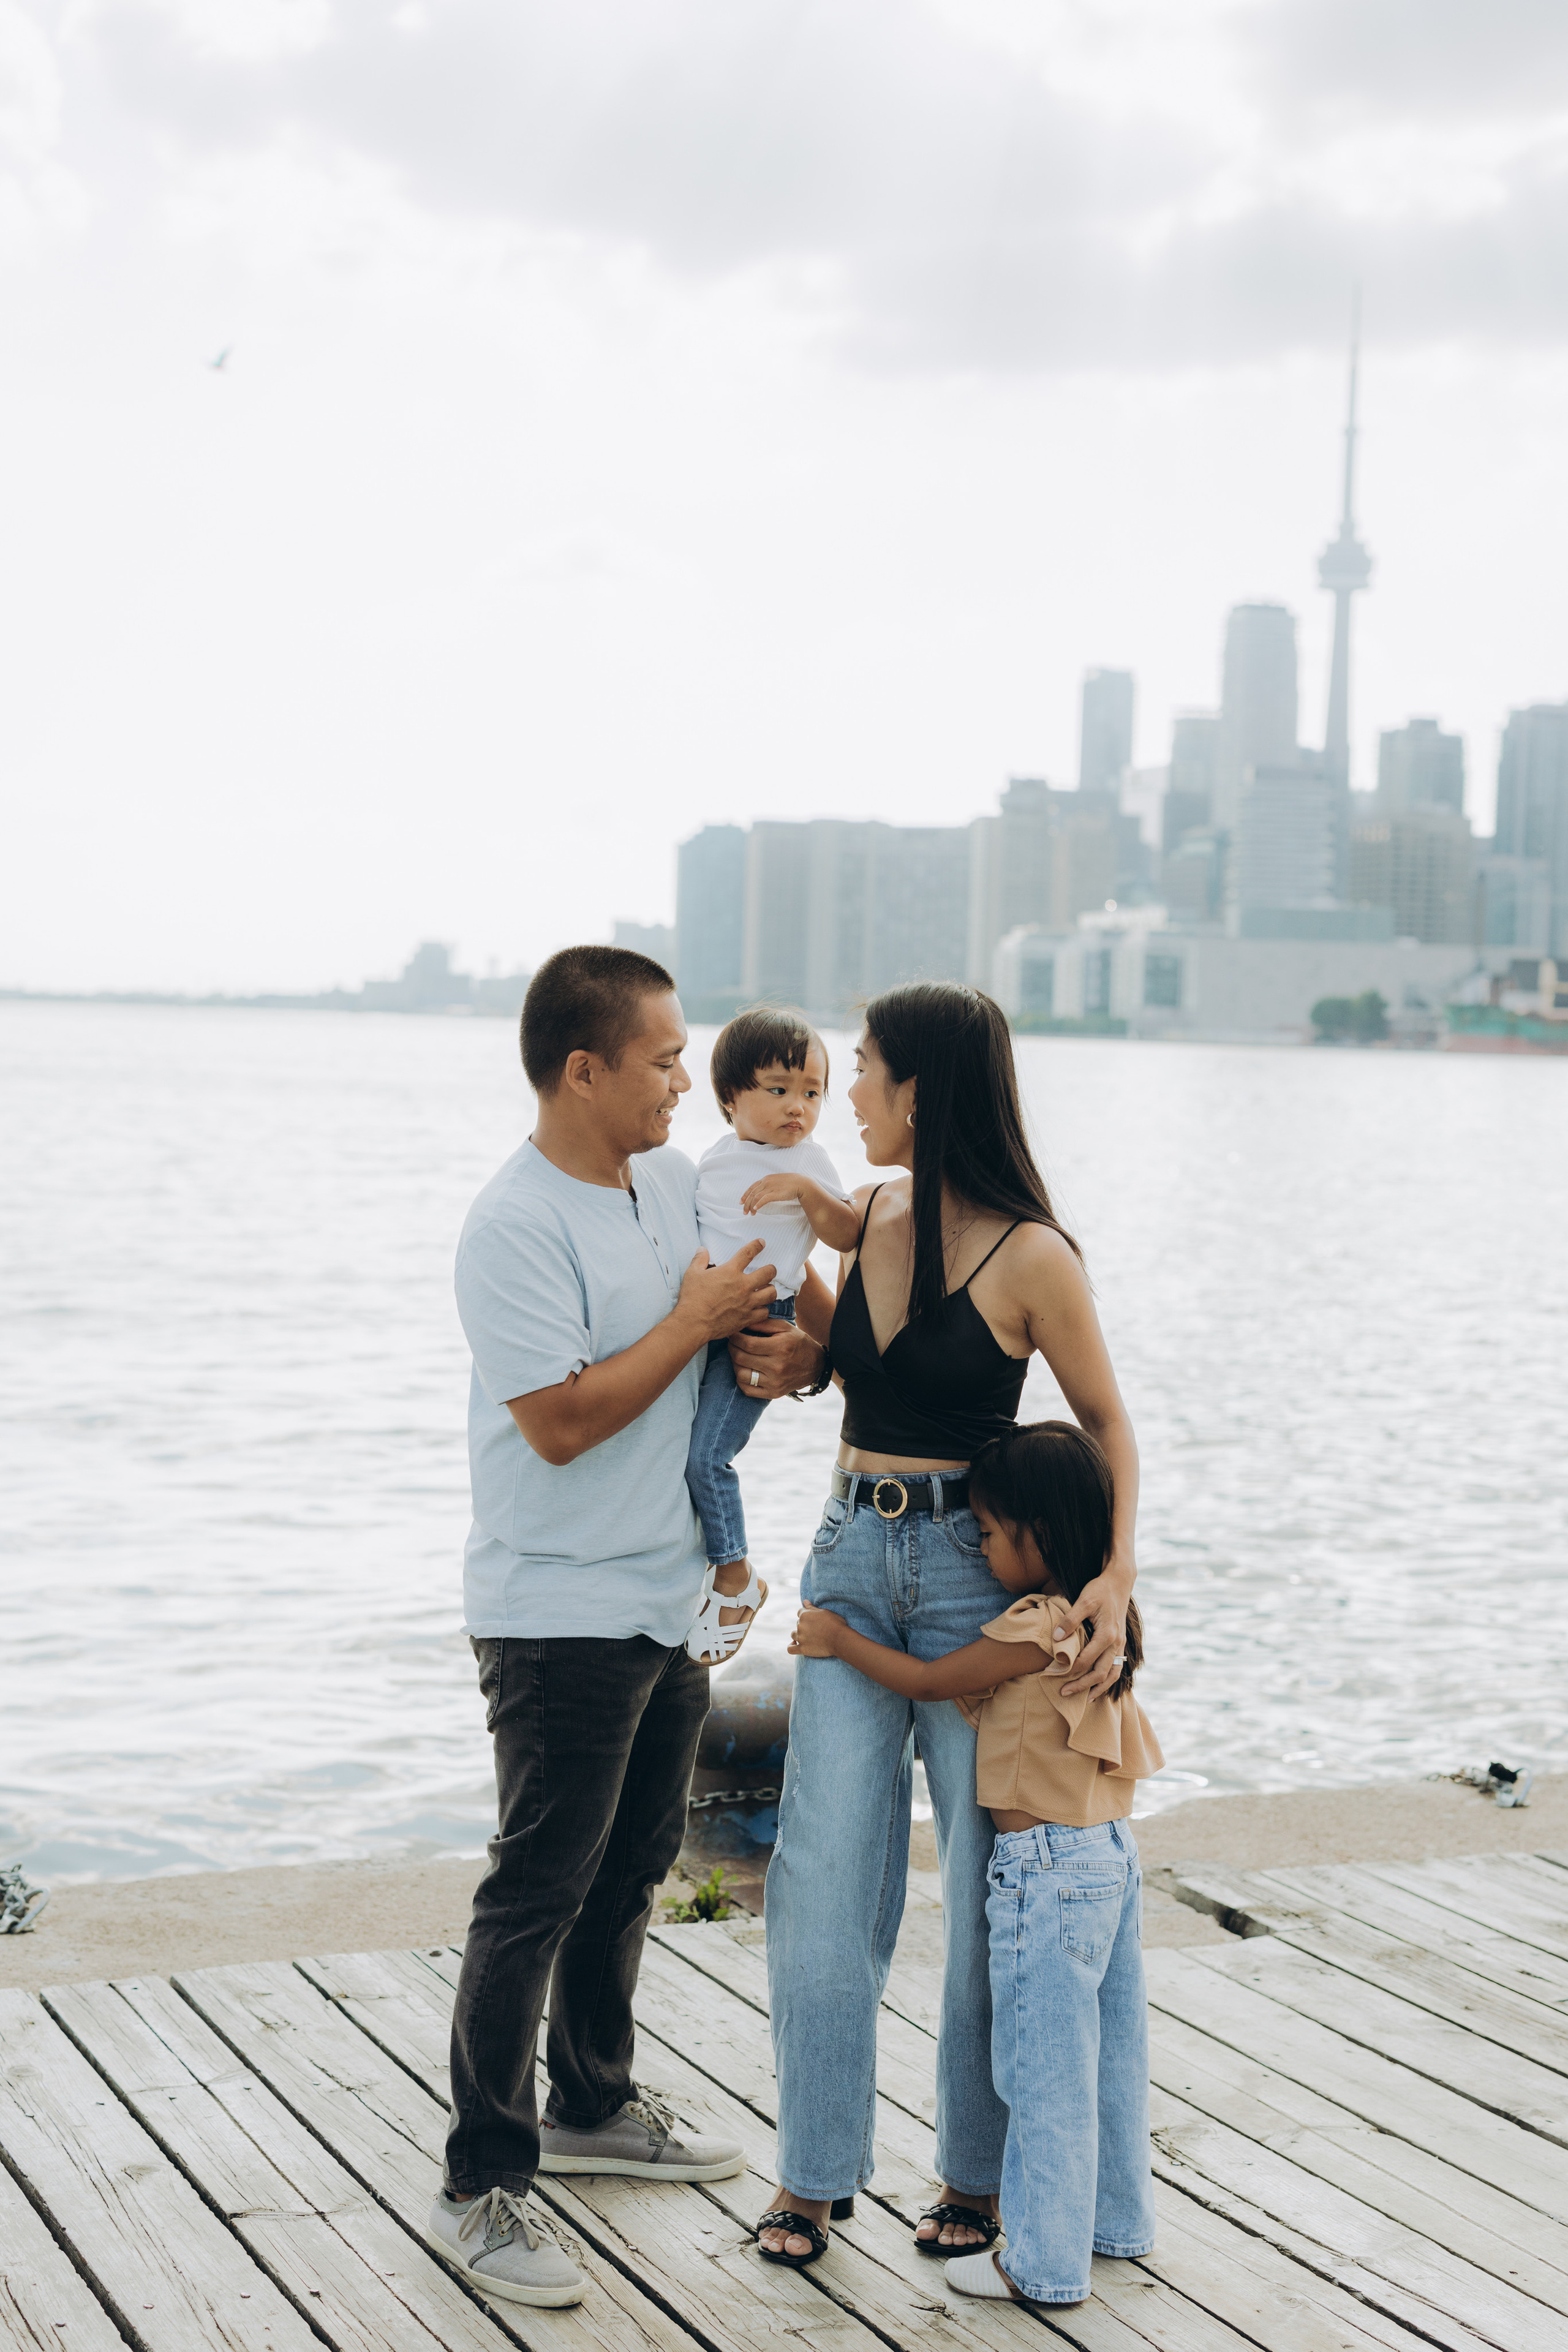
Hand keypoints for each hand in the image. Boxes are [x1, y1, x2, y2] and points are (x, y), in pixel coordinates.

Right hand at [676, 1242, 776, 1345]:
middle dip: (771, 1269)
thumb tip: (702, 1250)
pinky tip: (758, 1308)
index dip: (757, 1245)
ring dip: (769, 1290)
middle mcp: (743, 1285)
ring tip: (765, 1290)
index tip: (761, 1243)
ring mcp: (747, 1302)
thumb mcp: (692, 1274)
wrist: (693, 1323)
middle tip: (769, 1270)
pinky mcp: (747, 1318)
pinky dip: (763, 1310)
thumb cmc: (692, 1298)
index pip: (748, 1253)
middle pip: (769, 1273)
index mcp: (730, 1271)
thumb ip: (699, 1260)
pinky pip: (764, 1313)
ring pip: (771, 1293)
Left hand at [728, 1314, 823, 1399]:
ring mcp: (774, 1382)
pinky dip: (740, 1380)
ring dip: (735, 1364)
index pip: (748, 1343)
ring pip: (741, 1374)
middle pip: (741, 1358)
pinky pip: (747, 1389)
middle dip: (732, 1348)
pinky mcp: (773, 1393)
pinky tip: (744, 1370)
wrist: (816, 1366)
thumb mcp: (785, 1327)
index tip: (732, 1333)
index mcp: (781, 1348)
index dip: (735, 1337)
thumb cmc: (799, 1343)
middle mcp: (777, 1367)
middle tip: (732, 1343)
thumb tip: (744, 1322)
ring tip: (738, 1356)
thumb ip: (764, 1323)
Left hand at [739, 1173, 809, 1215]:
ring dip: (751, 1206)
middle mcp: (766, 1182)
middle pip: (752, 1193)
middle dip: (746, 1203)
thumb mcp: (776, 1182)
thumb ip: (769, 1186)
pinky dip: (759, 1204)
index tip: (741, 1202)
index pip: (751, 1187)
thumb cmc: (790, 1183)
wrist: (800, 1183)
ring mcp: (771, 1187)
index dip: (745, 1195)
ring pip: (756, 1197)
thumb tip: (764, 1193)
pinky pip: (764, 1199)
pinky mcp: (775, 1193)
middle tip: (744, 1212)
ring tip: (750, 1213)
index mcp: (766, 1179)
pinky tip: (756, 1209)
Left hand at [789, 1603, 845, 1656]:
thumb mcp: (824, 1612)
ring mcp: (801, 1638)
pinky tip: (795, 1644)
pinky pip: (791, 1649)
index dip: (807, 1616)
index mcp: (805, 1614)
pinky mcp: (802, 1649)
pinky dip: (791, 1646)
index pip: (800, 1612)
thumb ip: (812, 1607)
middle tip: (817, 1630)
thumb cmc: (835, 1624)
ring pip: (794, 1635)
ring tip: (808, 1637)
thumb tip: (804, 1601)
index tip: (814, 1620)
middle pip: (798, 1624)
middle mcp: (800, 1625)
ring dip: (798, 1635)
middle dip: (805, 1626)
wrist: (839, 1639)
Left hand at [1055, 1561, 1134, 1698]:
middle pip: (1100, 1673)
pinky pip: (1117, 1667)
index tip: (1053, 1675)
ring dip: (1099, 1688)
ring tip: (1085, 1699)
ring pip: (1112, 1674)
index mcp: (1107, 1635)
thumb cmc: (1100, 1590)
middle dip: (1082, 1686)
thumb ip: (1070, 1620)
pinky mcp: (1120, 1643)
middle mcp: (1116, 1643)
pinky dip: (1108, 1679)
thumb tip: (1056, 1639)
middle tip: (1064, 1693)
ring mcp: (1120, 1644)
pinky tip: (1099, 1686)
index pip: (1086, 1660)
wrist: (1119, 1582)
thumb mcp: (1083, 1601)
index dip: (1070, 1670)